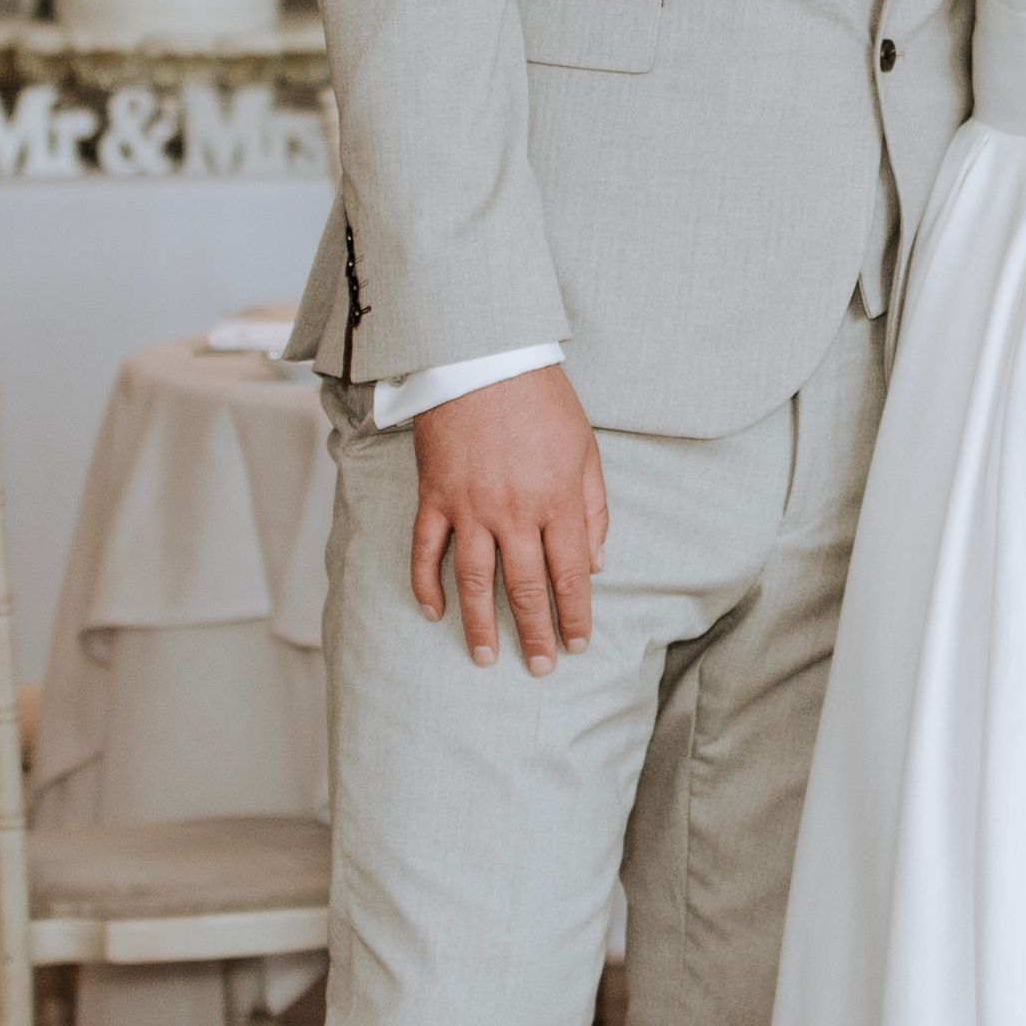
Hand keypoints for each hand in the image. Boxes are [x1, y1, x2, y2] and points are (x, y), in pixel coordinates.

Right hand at [409, 367, 606, 672]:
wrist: (484, 358)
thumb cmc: (542, 401)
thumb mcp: (586, 450)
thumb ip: (594, 509)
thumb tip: (599, 563)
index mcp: (558, 501)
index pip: (571, 574)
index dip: (576, 614)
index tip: (578, 643)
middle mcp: (515, 512)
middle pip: (526, 587)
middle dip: (536, 633)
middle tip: (540, 667)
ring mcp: (470, 506)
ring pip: (474, 580)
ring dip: (480, 624)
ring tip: (486, 657)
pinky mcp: (435, 495)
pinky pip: (426, 550)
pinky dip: (426, 584)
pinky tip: (434, 612)